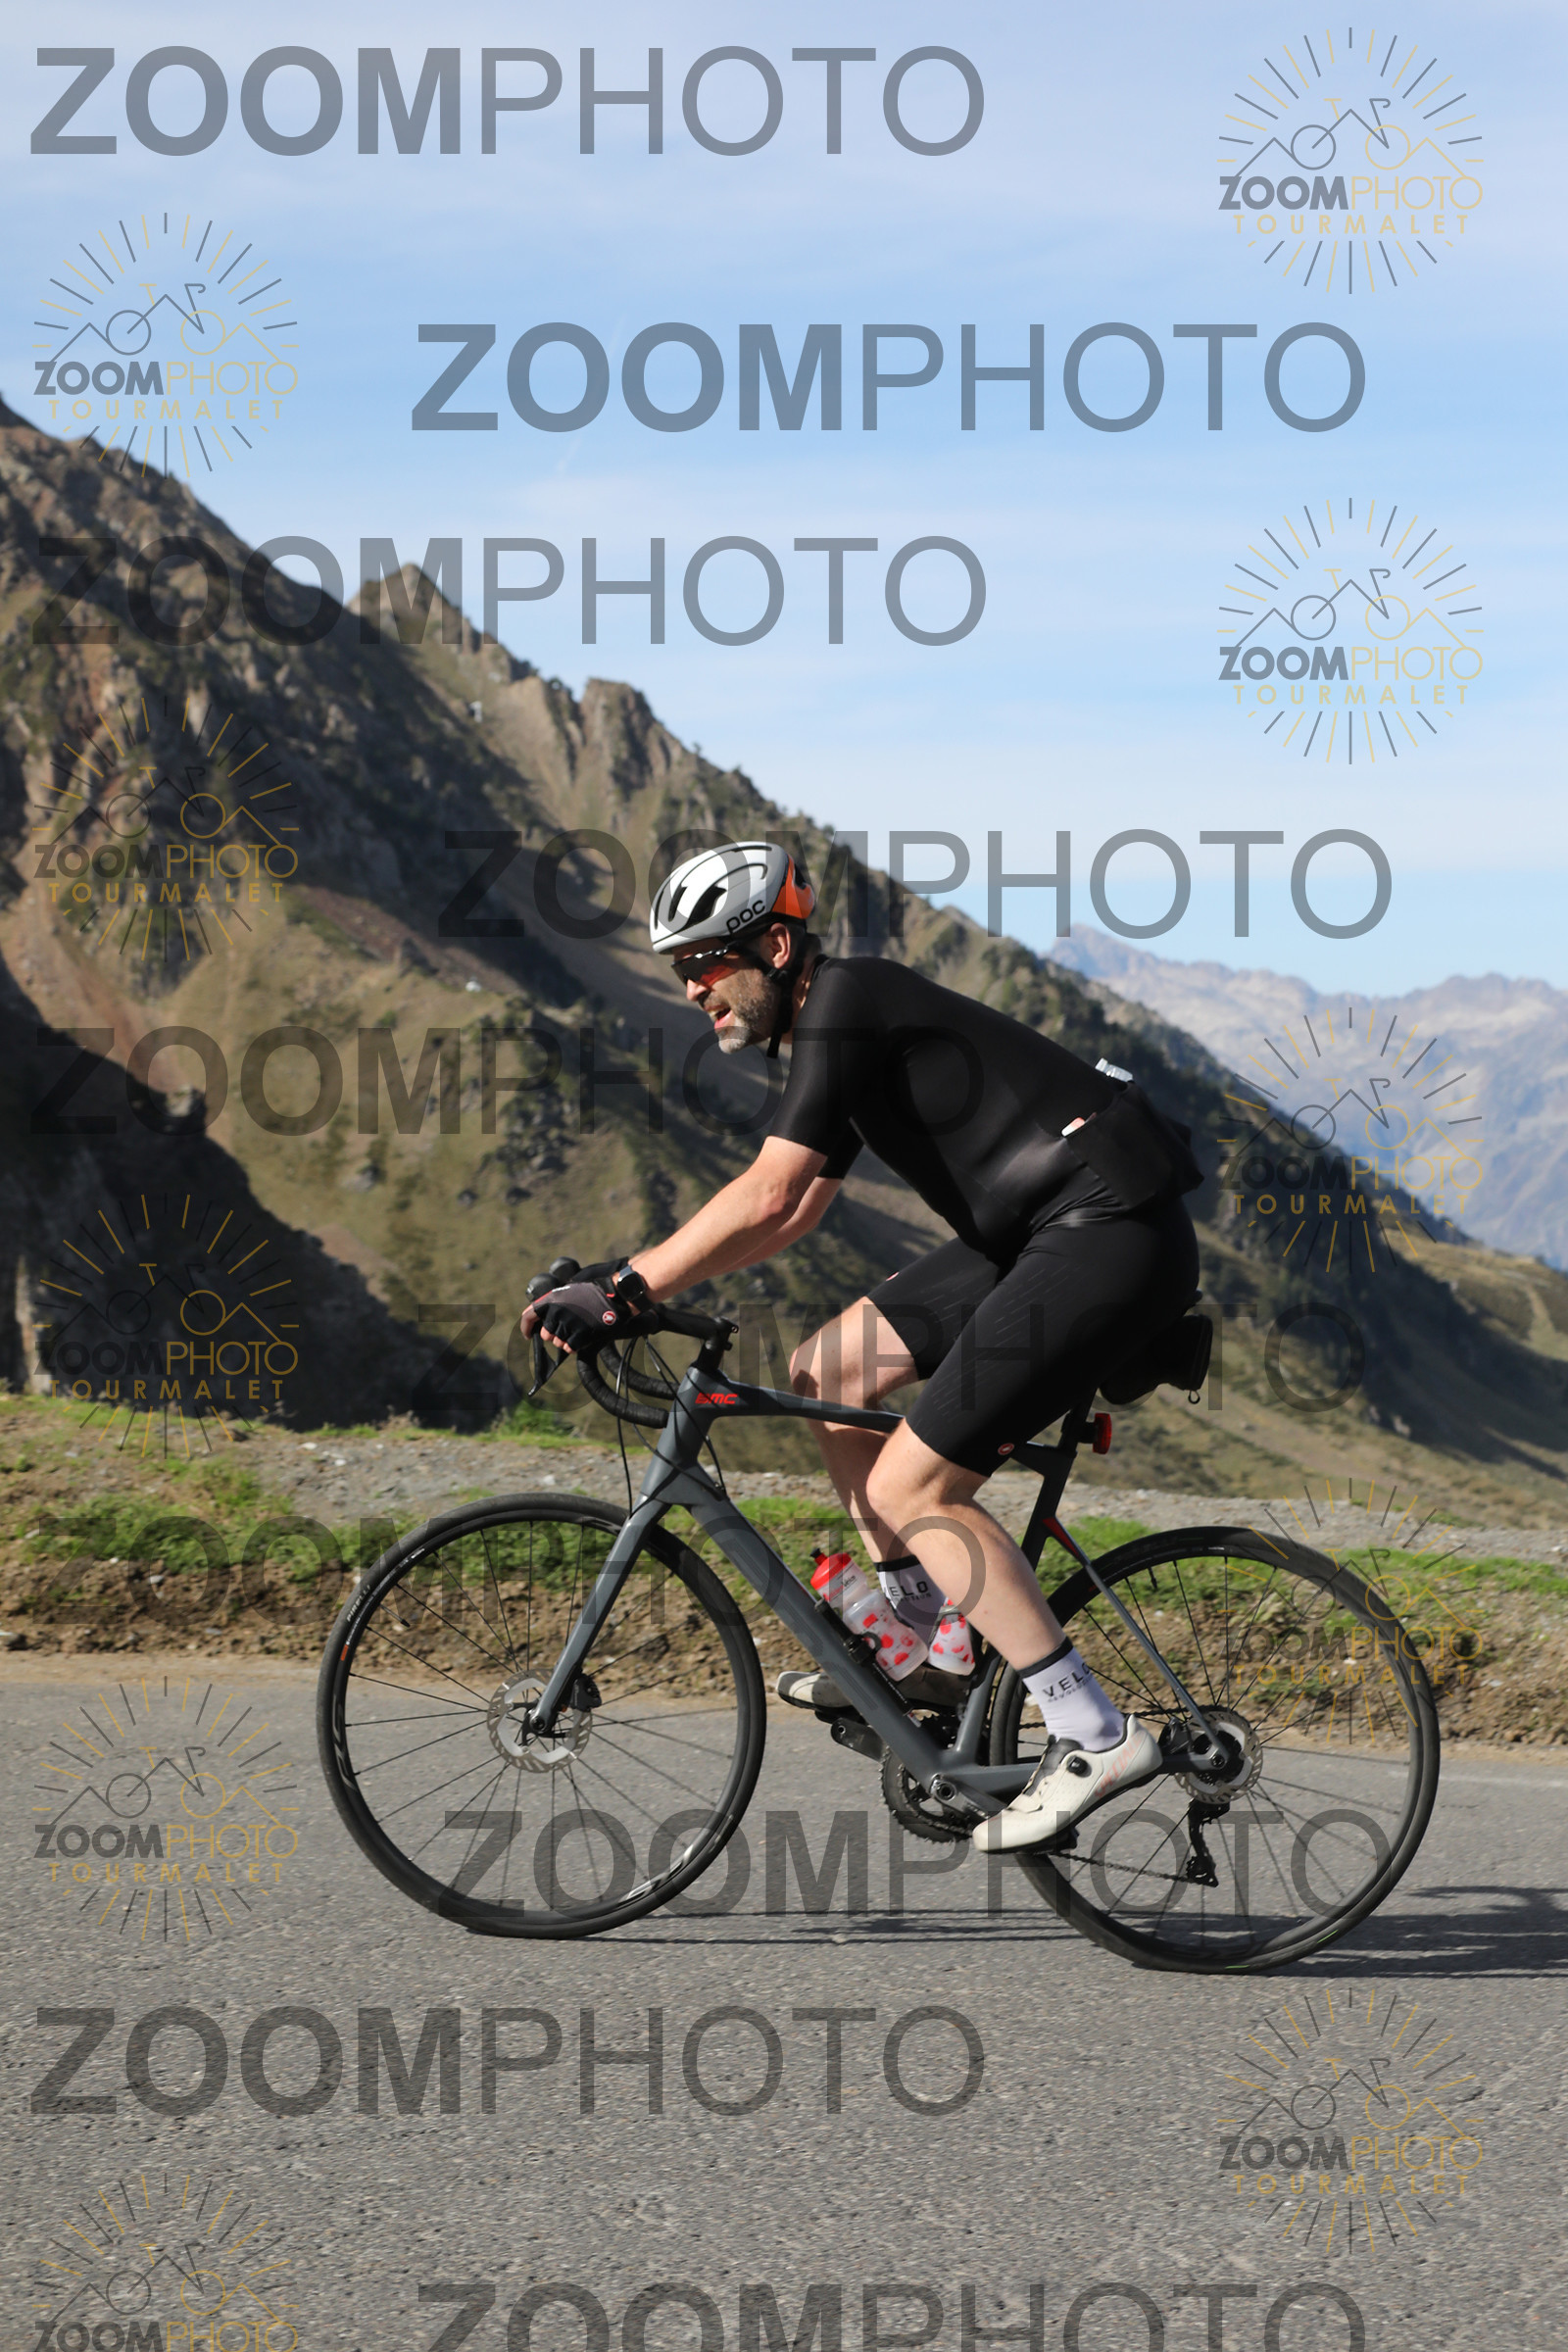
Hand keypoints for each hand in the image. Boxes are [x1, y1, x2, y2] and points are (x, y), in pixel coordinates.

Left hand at [521, 1263, 649, 1356]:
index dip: (525, 1328)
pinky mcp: (581, 1334)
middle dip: (554, 1334)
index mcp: (551, 1299)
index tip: (527, 1335)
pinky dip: (575, 1346)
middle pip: (546, 1334)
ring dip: (567, 1340)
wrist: (616, 1294)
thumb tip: (542, 1317)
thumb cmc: (594, 1290)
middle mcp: (557, 1311)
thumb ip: (554, 1301)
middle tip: (567, 1328)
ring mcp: (569, 1323)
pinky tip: (584, 1336)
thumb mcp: (569, 1288)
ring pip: (558, 1342)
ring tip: (580, 1328)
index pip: (528, 1316)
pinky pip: (570, 1347)